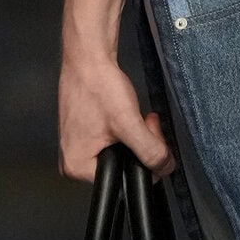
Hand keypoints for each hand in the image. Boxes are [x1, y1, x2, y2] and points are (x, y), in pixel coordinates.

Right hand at [59, 51, 173, 179]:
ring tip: (137, 115)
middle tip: (145, 122)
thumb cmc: (98, 86)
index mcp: (77, 167)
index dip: (145, 163)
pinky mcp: (85, 135)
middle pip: (123, 167)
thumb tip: (165, 168)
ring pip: (122, 153)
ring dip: (137, 136)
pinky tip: (127, 113)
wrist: (88, 57)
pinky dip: (127, 129)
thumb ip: (150, 151)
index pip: (124, 181)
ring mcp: (78, 147)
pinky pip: (114, 142)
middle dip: (142, 146)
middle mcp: (74, 161)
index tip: (150, 137)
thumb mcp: (129, 123)